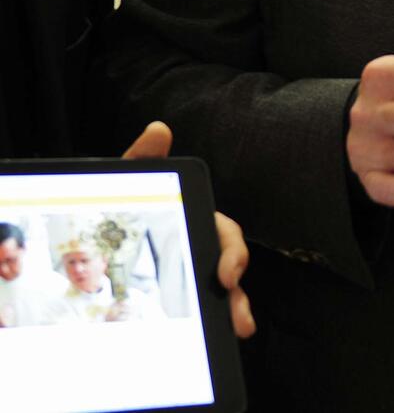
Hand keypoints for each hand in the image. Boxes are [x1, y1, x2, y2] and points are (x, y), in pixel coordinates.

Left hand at [123, 121, 255, 337]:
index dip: (232, 252)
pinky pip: (198, 315)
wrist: (74, 255)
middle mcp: (194, 248)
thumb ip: (140, 160)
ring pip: (220, 296)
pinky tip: (211, 343)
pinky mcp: (172, 304)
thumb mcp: (123, 185)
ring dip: (234, 312)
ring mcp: (184, 278)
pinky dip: (212, 327)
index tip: (226, 274)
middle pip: (227, 270)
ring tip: (237, 331)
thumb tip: (159, 128)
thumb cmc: (109, 210)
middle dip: (239, 293)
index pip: (222, 233)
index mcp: (191, 219)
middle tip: (238, 316)